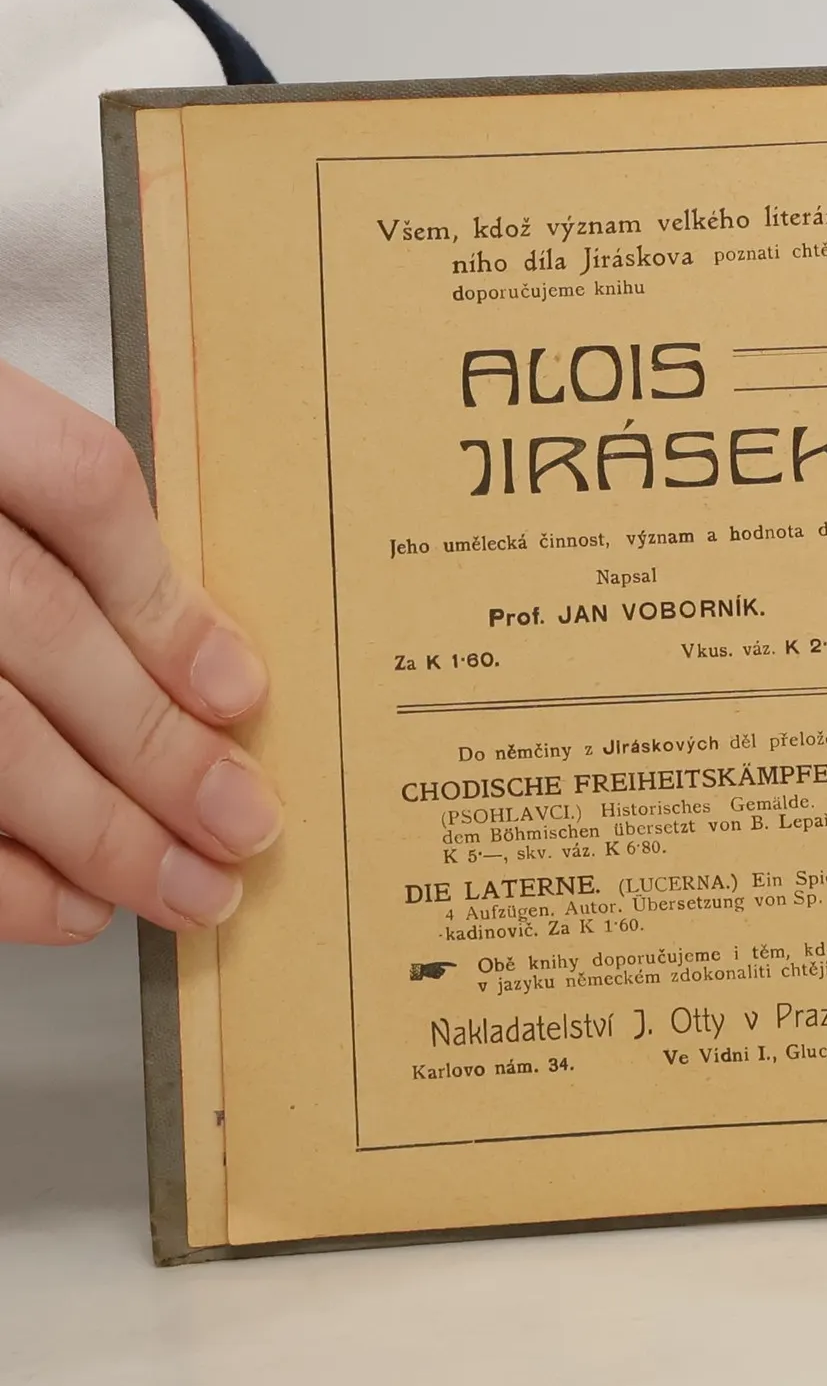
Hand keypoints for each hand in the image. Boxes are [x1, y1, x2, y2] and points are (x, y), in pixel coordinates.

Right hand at [0, 360, 278, 940]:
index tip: (240, 693)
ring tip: (186, 887)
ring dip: (96, 828)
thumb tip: (205, 670)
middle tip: (243, 824)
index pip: (76, 485)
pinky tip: (72, 901)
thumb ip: (70, 535)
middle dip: (156, 744)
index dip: (164, 601)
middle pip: (40, 626)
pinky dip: (2, 876)